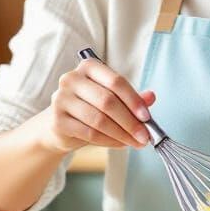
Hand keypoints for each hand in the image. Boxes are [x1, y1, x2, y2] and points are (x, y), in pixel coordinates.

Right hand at [37, 55, 155, 153]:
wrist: (58, 126)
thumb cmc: (89, 107)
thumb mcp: (111, 98)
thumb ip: (130, 97)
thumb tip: (151, 97)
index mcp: (89, 67)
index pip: (116, 81)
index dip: (133, 100)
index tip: (147, 117)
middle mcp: (72, 79)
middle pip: (108, 101)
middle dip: (130, 121)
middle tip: (145, 136)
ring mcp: (61, 99)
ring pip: (99, 119)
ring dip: (122, 134)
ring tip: (135, 142)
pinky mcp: (58, 121)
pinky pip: (89, 133)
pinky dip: (109, 141)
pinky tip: (120, 144)